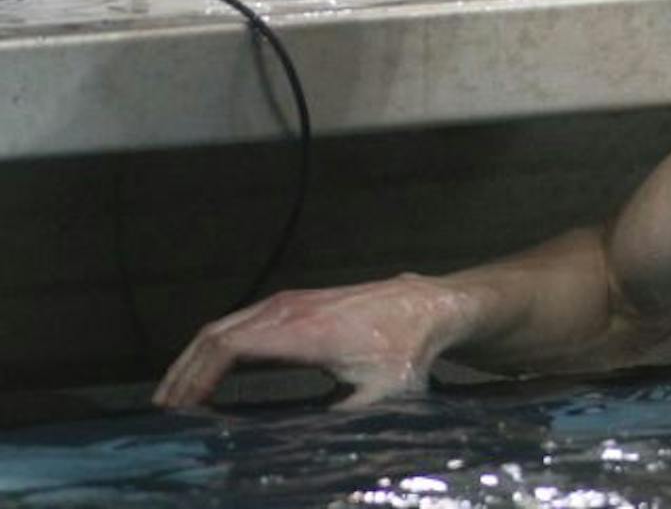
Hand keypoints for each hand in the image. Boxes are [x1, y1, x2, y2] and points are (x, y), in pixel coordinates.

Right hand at [154, 273, 475, 410]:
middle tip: (162, 410)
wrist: (430, 307)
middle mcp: (289, 309)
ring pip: (225, 325)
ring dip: (195, 357)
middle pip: (215, 334)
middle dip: (184, 371)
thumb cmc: (408, 353)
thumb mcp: (383, 395)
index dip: (198, 376)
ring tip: (175, 395)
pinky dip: (216, 345)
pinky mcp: (295, 301)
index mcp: (304, 332)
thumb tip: (304, 448)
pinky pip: (242, 320)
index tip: (179, 408)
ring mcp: (290, 301)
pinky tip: (209, 371)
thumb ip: (344, 421)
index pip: (230, 347)